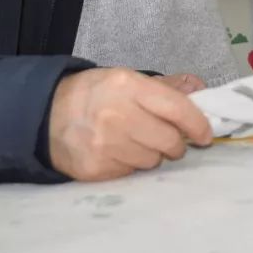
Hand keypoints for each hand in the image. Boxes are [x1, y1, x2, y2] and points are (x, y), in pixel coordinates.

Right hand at [48, 68, 212, 180]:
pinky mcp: (96, 169)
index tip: (204, 134)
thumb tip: (200, 88)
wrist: (47, 115)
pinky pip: (131, 173)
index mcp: (128, 85)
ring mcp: (105, 144)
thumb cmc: (95, 94)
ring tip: (135, 142)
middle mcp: (117, 114)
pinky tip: (118, 151)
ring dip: (152, 154)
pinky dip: (131, 164)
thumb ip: (166, 87)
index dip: (197, 124)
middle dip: (175, 143)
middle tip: (168, 140)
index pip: (176, 108)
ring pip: (153, 161)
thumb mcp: (127, 80)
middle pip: (169, 141)